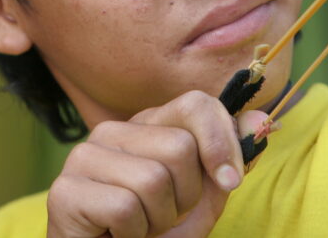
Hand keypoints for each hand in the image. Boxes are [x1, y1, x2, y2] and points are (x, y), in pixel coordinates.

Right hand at [46, 90, 268, 237]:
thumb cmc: (153, 233)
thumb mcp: (202, 197)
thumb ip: (228, 159)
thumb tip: (262, 121)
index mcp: (145, 125)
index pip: (195, 104)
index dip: (221, 142)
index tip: (229, 181)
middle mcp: (112, 132)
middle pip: (178, 147)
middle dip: (186, 195)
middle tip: (164, 215)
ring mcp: (83, 157)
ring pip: (153, 179)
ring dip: (159, 219)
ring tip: (141, 226)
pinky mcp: (65, 190)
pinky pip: (124, 208)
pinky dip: (134, 234)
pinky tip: (118, 236)